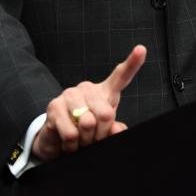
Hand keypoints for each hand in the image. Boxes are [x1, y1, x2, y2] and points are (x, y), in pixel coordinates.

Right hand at [31, 45, 146, 160]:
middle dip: (100, 134)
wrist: (58, 140)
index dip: (133, 63)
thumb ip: (113, 129)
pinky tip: (68, 141)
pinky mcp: (54, 106)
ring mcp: (69, 95)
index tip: (141, 50)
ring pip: (87, 124)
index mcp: (104, 92)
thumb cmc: (85, 132)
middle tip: (93, 138)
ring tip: (80, 139)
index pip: (121, 76)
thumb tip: (116, 129)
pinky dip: (72, 145)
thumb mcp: (104, 131)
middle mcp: (87, 88)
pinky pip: (71, 133)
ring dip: (85, 140)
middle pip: (105, 114)